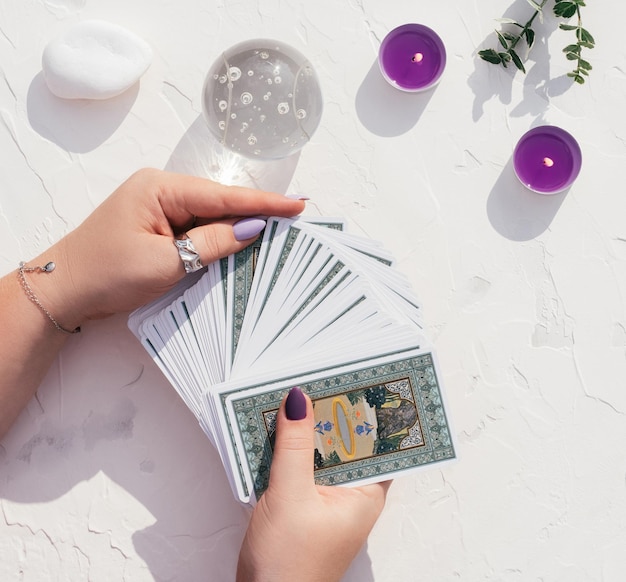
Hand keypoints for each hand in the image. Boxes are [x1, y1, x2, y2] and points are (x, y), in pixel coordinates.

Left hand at [29, 169, 305, 330]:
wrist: (63, 291)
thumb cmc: (107, 272)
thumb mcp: (166, 261)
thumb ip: (212, 242)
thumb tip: (252, 229)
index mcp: (161, 188)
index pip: (223, 196)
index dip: (263, 203)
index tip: (297, 205)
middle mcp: (161, 191)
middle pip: (219, 203)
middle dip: (254, 213)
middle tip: (294, 220)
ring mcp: (159, 210)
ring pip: (209, 218)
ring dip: (236, 229)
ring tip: (276, 234)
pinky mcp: (158, 229)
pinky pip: (196, 230)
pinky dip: (217, 240)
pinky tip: (239, 247)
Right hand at [237, 388, 390, 581]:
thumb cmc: (288, 565)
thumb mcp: (291, 495)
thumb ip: (294, 446)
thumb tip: (299, 399)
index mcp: (365, 494)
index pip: (377, 442)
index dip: (369, 411)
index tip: (358, 378)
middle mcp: (351, 494)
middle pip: (346, 442)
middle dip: (331, 413)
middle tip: (319, 378)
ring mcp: (327, 499)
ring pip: (321, 452)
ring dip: (308, 430)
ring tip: (295, 395)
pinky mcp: (305, 503)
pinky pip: (303, 466)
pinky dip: (292, 449)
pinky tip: (278, 429)